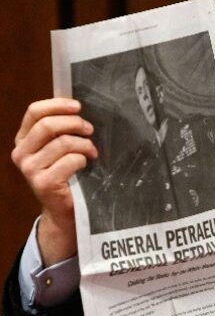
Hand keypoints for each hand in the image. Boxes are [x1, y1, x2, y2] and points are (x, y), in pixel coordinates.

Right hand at [11, 98, 96, 264]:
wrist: (63, 210)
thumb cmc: (65, 176)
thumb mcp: (57, 150)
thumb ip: (60, 131)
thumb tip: (77, 108)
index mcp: (23, 140)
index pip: (34, 112)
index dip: (57, 105)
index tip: (78, 106)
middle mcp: (21, 153)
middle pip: (48, 125)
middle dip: (75, 124)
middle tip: (90, 130)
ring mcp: (30, 169)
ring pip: (63, 143)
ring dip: (84, 145)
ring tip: (92, 152)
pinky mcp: (43, 183)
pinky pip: (70, 161)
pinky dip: (82, 160)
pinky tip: (86, 166)